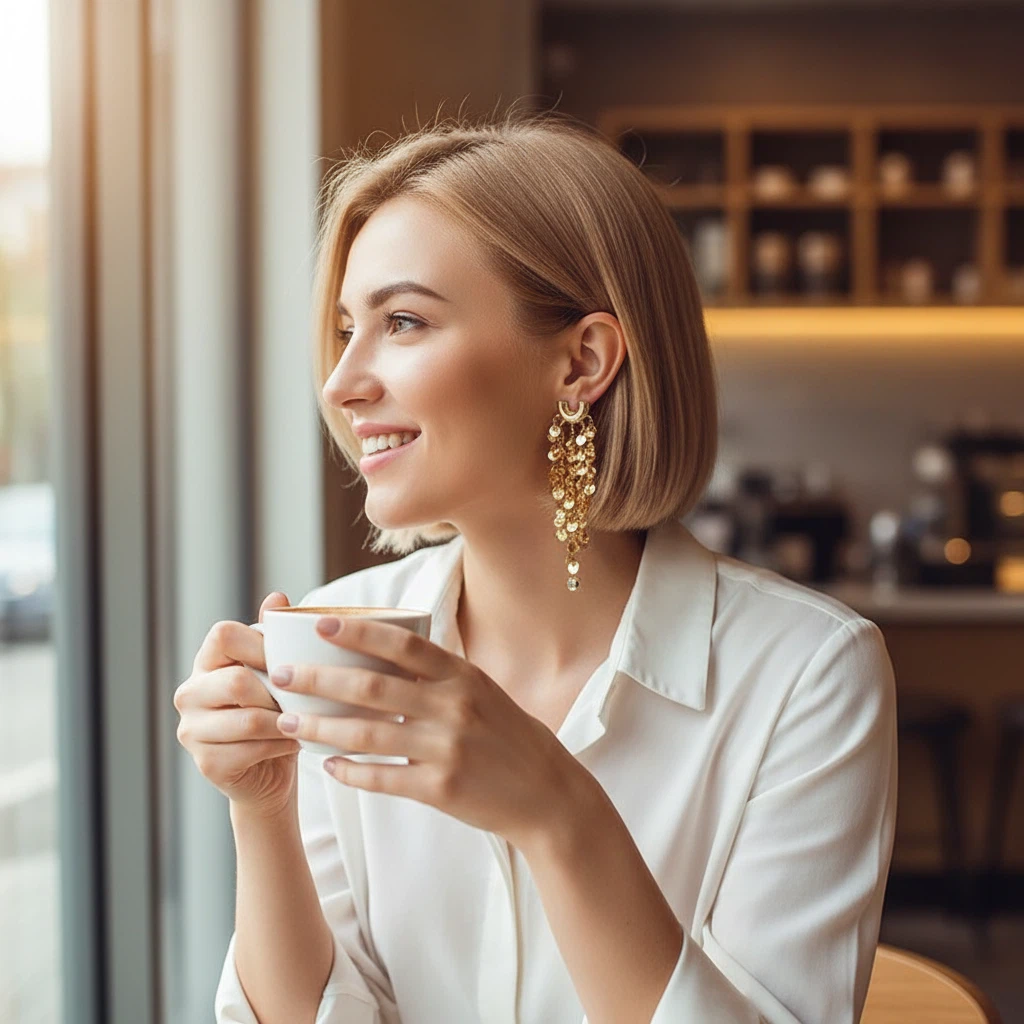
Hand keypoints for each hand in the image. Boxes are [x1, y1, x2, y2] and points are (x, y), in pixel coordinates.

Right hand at [174, 592, 301, 817]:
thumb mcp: (276, 671)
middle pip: (236, 680)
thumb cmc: (276, 711)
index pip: (223, 634)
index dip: (260, 644)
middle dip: (277, 693)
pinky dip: (282, 745)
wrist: (271, 771)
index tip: (288, 660)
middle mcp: (190, 693)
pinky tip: (293, 743)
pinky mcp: (206, 763)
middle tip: (300, 699)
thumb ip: (273, 635)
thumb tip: (278, 597)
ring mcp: (192, 730)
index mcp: (206, 662)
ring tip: (302, 721)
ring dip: (285, 722)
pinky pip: (252, 749)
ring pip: (249, 719)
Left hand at [271, 615, 587, 850]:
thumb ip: (440, 673)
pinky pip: (384, 778)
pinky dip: (351, 771)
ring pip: (368, 734)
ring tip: (288, 721)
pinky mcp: (441, 788)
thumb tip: (386, 650)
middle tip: (280, 675)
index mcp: (464, 676)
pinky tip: (328, 766)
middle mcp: (454, 707)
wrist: (547, 794)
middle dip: (319, 679)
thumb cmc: (510, 736)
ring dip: (322, 727)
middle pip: (373, 687)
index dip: (359, 633)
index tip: (319, 624)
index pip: (404, 645)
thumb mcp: (483, 691)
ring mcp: (447, 749)